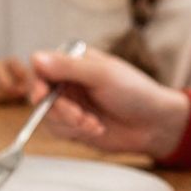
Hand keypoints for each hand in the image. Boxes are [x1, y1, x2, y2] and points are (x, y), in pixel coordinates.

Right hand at [27, 45, 190, 157]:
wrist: (155, 125)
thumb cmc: (136, 92)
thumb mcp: (102, 75)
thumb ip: (68, 67)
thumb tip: (35, 57)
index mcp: (74, 62)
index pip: (41, 68)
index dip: (37, 83)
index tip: (41, 96)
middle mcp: (69, 81)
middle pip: (40, 95)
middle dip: (59, 109)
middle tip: (78, 116)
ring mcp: (70, 104)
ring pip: (48, 115)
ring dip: (70, 123)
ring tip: (94, 124)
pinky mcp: (73, 125)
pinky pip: (58, 130)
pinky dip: (76, 132)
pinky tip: (97, 129)